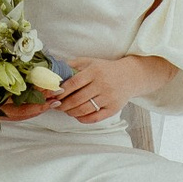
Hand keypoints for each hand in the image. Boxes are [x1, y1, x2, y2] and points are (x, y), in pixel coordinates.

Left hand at [47, 54, 172, 122]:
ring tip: (65, 110)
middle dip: (63, 104)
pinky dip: (82, 119)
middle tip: (56, 105)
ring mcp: (108, 98)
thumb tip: (52, 71)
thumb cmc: (105, 69)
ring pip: (84, 110)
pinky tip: (76, 115)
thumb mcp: (90, 62)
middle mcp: (102, 85)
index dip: (61, 90)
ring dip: (70, 112)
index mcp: (95, 71)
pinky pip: (94, 118)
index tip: (53, 94)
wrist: (130, 76)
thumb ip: (72, 65)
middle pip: (77, 99)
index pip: (74, 83)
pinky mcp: (113, 109)